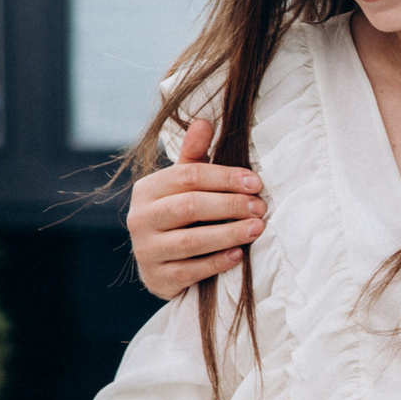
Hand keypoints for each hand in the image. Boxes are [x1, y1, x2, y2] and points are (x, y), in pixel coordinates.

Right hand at [131, 113, 265, 299]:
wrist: (160, 264)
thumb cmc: (179, 217)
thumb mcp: (183, 185)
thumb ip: (194, 156)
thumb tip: (205, 121)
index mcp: (147, 189)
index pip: (188, 177)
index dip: (225, 177)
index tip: (256, 183)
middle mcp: (140, 219)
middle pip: (189, 206)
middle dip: (230, 205)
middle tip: (261, 207)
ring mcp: (146, 251)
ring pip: (190, 241)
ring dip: (228, 234)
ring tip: (257, 229)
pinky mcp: (156, 278)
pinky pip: (190, 271)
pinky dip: (216, 263)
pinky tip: (239, 256)